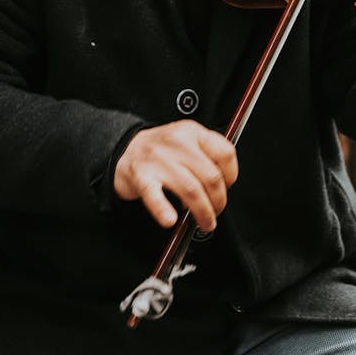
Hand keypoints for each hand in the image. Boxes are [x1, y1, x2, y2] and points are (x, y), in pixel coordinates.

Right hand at [113, 120, 237, 231]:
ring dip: (203, 212)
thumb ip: (206, 156)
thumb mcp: (186, 140)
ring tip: (205, 222)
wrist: (124, 149)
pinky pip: (155, 195)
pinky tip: (170, 219)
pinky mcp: (141, 176)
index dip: (232, 175)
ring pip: (191, 189)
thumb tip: (225, 184)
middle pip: (211, 176)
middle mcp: (177, 142)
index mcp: (193, 132)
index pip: (225, 153)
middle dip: (219, 201)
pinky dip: (163, 210)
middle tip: (216, 211)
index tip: (227, 187)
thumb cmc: (160, 150)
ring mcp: (158, 159)